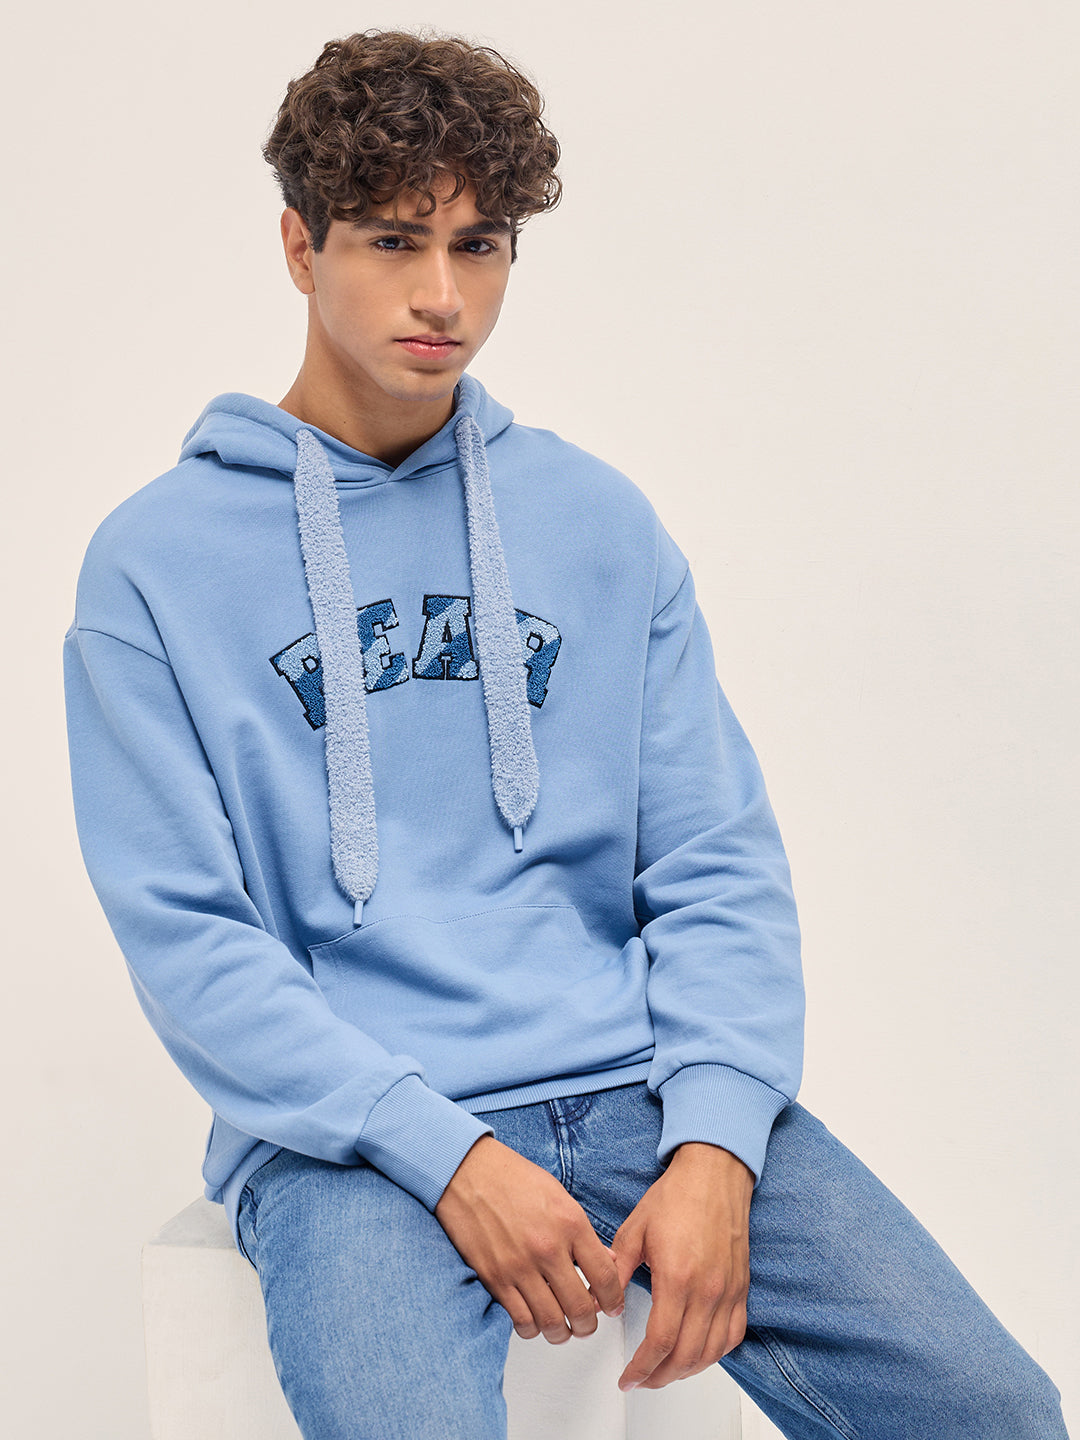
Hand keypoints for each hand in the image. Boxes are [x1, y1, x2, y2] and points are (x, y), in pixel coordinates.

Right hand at [434, 1134, 626, 1343]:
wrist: (467, 1171)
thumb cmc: (511, 1177)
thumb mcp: (558, 1195)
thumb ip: (582, 1231)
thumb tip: (605, 1259)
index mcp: (570, 1223)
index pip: (605, 1276)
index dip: (613, 1300)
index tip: (611, 1306)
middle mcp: (547, 1248)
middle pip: (581, 1307)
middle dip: (589, 1325)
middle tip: (587, 1324)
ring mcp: (519, 1266)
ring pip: (552, 1322)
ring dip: (562, 1333)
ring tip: (563, 1329)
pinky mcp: (494, 1278)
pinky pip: (520, 1320)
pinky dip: (532, 1330)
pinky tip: (534, 1322)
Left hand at [610, 1142, 753, 1390]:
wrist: (714, 1174)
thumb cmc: (676, 1196)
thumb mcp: (634, 1230)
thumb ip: (617, 1270)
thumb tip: (606, 1302)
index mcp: (677, 1277)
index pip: (660, 1342)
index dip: (641, 1368)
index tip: (628, 1377)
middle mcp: (707, 1290)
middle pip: (685, 1356)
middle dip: (660, 1377)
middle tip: (641, 1380)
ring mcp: (728, 1291)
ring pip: (711, 1352)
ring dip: (686, 1371)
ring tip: (664, 1372)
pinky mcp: (741, 1288)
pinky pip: (733, 1335)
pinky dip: (715, 1354)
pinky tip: (698, 1354)